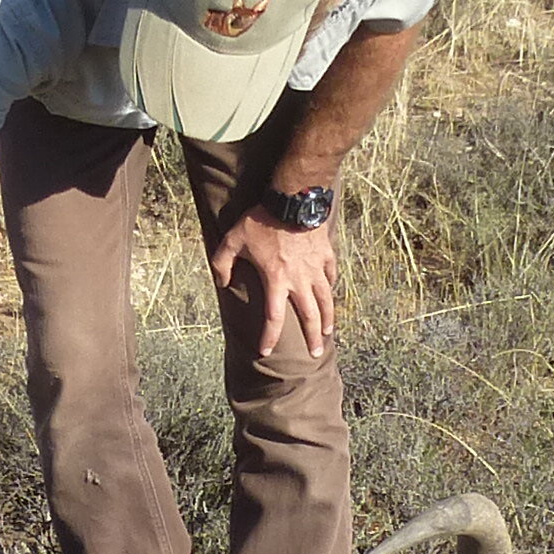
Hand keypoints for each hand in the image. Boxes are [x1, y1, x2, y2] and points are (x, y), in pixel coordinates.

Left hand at [210, 206, 340, 360]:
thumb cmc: (261, 220)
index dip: (269, 337)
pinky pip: (331, 275)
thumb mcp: (233, 240)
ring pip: (326, 300)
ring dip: (328, 318)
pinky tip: (330, 294)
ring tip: (328, 332)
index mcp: (276, 279)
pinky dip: (331, 287)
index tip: (265, 351)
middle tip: (314, 353)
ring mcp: (316, 268)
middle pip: (309, 316)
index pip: (273, 317)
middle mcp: (299, 279)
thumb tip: (222, 283)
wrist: (293, 199)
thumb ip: (222, 263)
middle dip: (312, 337)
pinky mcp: (326, 254)